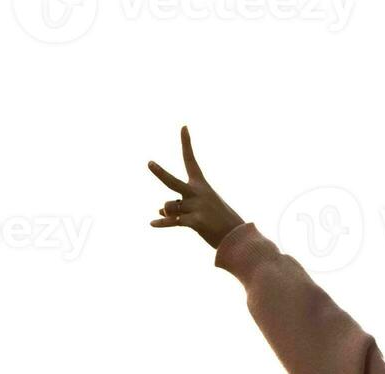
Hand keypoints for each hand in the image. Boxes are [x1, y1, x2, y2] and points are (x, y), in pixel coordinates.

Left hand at [148, 127, 244, 248]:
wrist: (235, 236)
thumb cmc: (218, 220)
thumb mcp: (199, 208)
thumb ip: (178, 206)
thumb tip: (159, 210)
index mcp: (201, 185)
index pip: (191, 160)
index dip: (186, 143)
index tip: (183, 127)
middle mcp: (197, 193)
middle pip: (172, 182)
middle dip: (160, 173)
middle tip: (149, 163)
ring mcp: (196, 207)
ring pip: (169, 206)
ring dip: (168, 211)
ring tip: (176, 216)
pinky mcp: (196, 222)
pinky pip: (173, 221)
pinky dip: (162, 223)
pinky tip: (152, 223)